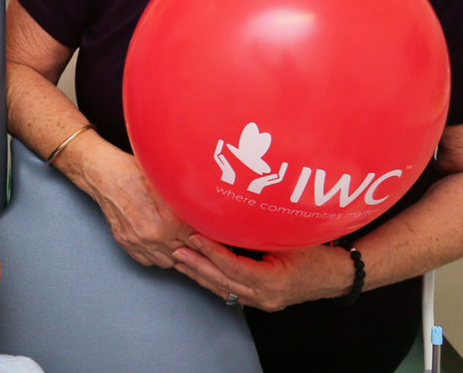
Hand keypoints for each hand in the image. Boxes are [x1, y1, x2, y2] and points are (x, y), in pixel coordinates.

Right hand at [83, 148, 195, 267]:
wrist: (107, 177)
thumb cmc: (135, 175)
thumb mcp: (170, 185)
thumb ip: (188, 203)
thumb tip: (205, 210)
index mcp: (172, 220)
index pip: (200, 242)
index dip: (206, 240)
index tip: (210, 238)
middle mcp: (157, 234)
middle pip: (186, 255)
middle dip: (191, 248)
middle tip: (194, 241)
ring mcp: (140, 241)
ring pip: (167, 261)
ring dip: (174, 254)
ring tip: (176, 241)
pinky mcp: (127, 243)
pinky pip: (147, 261)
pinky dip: (155, 255)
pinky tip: (158, 245)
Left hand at [172, 234, 354, 311]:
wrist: (339, 276)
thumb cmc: (319, 254)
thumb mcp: (292, 238)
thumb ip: (263, 231)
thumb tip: (234, 212)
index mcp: (274, 281)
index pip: (233, 266)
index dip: (211, 251)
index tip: (194, 237)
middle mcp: (266, 296)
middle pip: (223, 281)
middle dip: (197, 265)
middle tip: (175, 251)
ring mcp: (263, 302)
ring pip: (224, 289)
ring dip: (200, 274)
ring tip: (179, 261)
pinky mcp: (261, 301)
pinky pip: (231, 292)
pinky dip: (213, 280)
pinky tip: (198, 271)